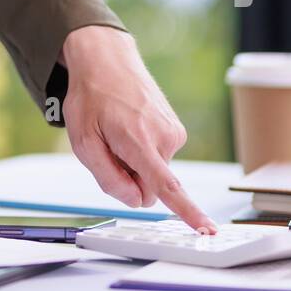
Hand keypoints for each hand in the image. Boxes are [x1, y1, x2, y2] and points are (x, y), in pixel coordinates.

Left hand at [59, 26, 217, 232]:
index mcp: (140, 141)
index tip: (208, 230)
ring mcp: (174, 132)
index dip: (188, 212)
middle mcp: (165, 137)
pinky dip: (143, 149)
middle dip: (129, 177)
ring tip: (119, 130)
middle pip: (149, 186)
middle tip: (109, 146)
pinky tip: (130, 127)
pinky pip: (158, 156)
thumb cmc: (90, 98)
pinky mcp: (177, 129)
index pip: (167, 186)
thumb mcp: (83, 141)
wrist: (107, 59)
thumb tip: (136, 201)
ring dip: (134, 160)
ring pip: (153, 171)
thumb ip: (108, 177)